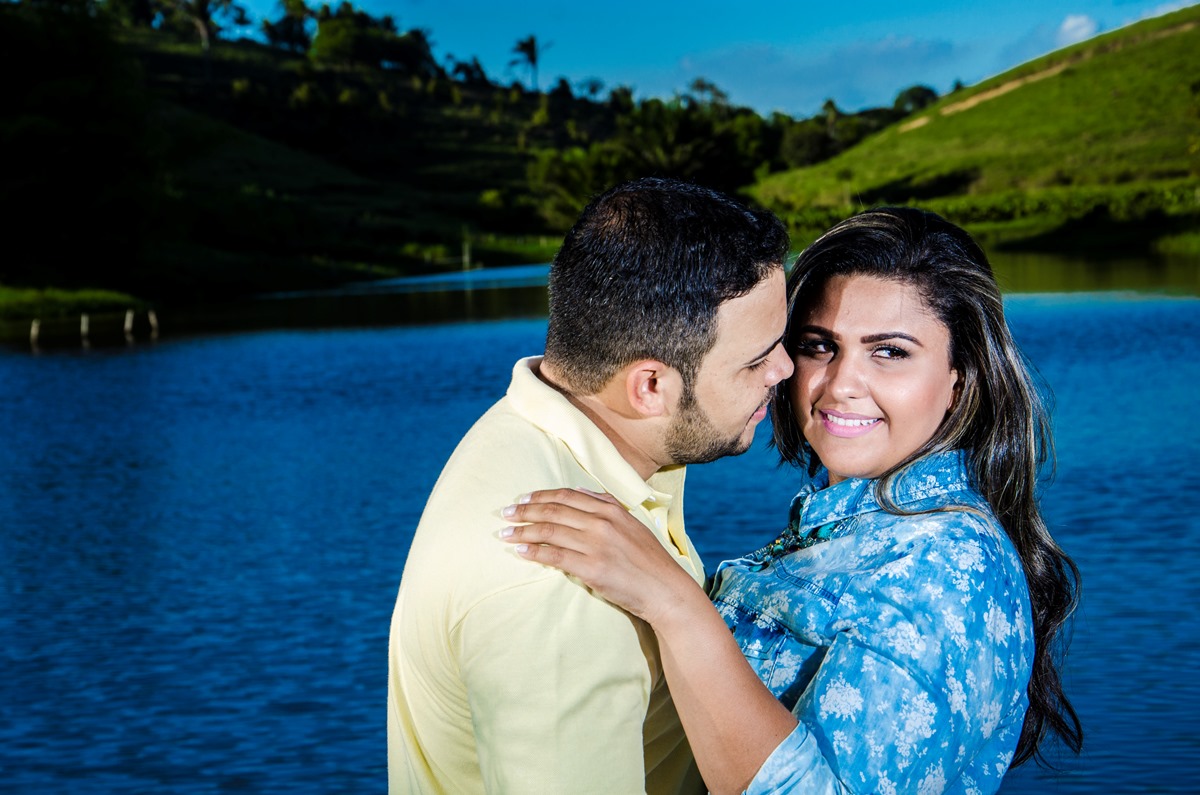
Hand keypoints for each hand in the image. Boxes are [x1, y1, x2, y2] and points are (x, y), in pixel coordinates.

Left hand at [500, 488, 701, 626]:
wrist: (665, 590)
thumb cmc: (648, 560)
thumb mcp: (631, 523)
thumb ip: (606, 504)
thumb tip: (578, 491)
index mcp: (611, 508)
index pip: (566, 496)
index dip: (540, 496)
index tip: (523, 499)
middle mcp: (602, 522)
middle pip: (553, 510)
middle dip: (525, 511)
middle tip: (505, 513)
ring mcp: (596, 544)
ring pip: (549, 531)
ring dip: (522, 531)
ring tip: (505, 533)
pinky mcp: (591, 568)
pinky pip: (554, 555)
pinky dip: (534, 552)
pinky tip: (520, 551)